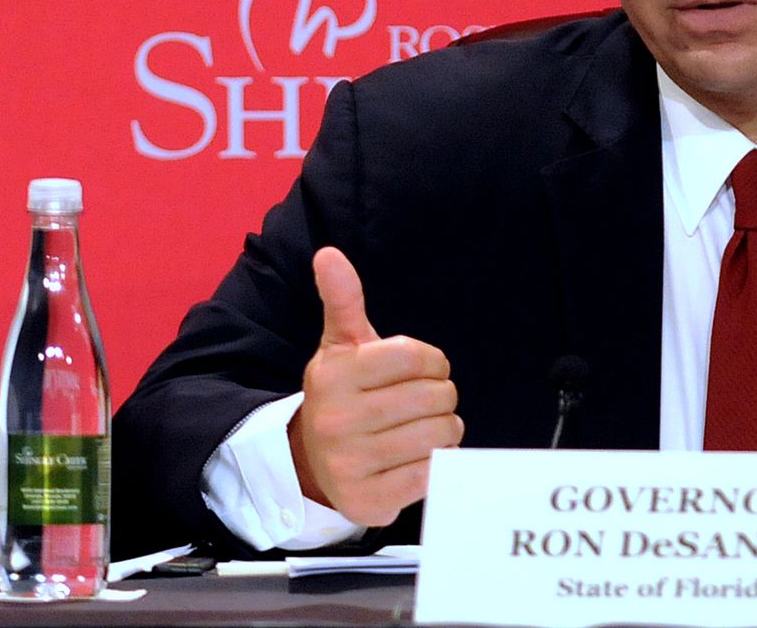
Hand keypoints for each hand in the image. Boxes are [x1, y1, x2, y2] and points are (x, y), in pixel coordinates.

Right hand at [289, 247, 463, 526]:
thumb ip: (343, 300)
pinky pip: (432, 473)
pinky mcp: (369, 501)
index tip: (425, 369)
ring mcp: (351, 464)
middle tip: (421, 402)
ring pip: (440, 434)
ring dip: (444, 429)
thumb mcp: (341, 345)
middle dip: (440, 396)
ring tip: (421, 428)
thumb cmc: (343, 396)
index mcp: (334, 375)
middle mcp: (337, 420)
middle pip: (435, 397)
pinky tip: (415, 457)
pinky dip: (435, 463)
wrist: (312, 462)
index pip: (417, 357)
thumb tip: (329, 254)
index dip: (433, 362)